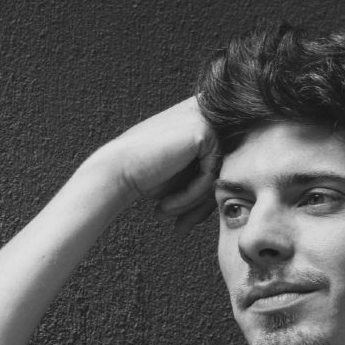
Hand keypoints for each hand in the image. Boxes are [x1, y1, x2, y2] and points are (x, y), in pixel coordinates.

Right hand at [83, 97, 219, 232]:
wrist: (115, 171)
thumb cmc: (144, 176)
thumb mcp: (183, 177)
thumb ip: (207, 176)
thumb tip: (230, 193)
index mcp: (200, 122)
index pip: (217, 168)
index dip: (201, 199)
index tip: (184, 222)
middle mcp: (205, 117)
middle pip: (220, 172)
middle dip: (200, 205)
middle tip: (180, 227)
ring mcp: (206, 121)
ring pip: (216, 176)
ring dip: (192, 203)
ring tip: (165, 214)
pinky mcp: (204, 132)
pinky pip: (210, 175)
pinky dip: (190, 195)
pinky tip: (166, 203)